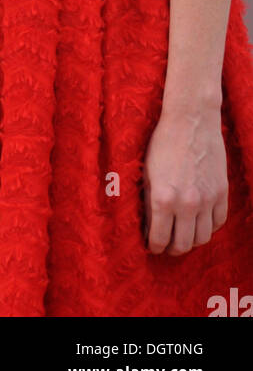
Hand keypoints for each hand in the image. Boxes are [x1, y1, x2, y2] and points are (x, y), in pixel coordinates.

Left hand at [143, 108, 227, 254]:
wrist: (191, 120)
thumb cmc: (163, 143)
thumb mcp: (147, 173)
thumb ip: (149, 203)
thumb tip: (149, 227)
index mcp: (164, 198)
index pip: (160, 238)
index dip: (154, 247)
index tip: (153, 247)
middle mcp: (187, 203)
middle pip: (184, 244)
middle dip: (173, 249)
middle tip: (167, 246)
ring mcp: (208, 199)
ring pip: (203, 238)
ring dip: (192, 241)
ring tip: (183, 236)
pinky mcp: (222, 192)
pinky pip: (219, 222)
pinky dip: (209, 228)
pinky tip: (199, 223)